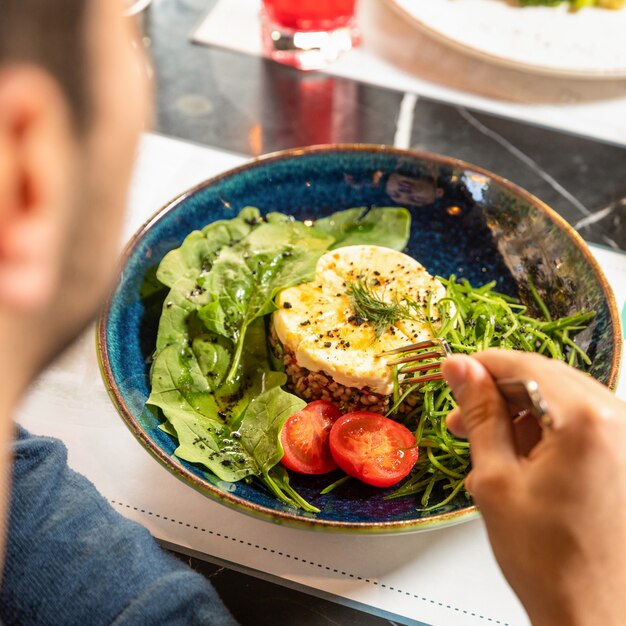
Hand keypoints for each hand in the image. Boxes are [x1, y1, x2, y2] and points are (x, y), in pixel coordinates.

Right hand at [442, 349, 625, 625]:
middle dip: (498, 394)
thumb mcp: (497, 477)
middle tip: (460, 417)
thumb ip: (479, 413)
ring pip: (561, 400)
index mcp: (586, 421)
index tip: (452, 374)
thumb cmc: (549, 560)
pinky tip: (517, 457)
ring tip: (485, 445)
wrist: (596, 616)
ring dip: (519, 415)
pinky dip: (545, 431)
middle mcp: (619, 421)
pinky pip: (580, 423)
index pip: (524, 365)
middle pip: (544, 379)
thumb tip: (460, 368)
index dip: (480, 367)